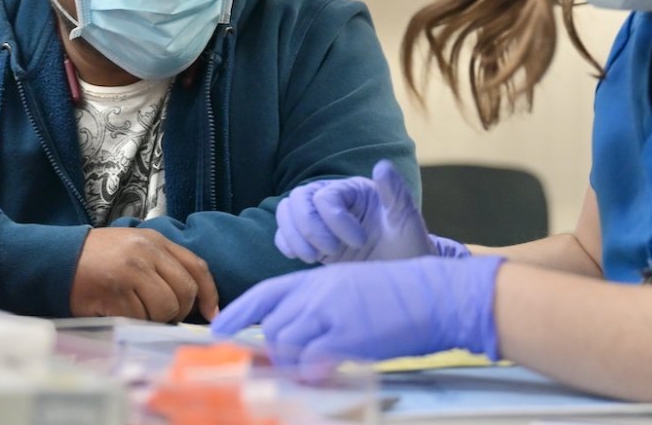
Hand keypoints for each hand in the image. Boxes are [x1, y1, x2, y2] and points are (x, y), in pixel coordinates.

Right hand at [70, 228, 218, 322]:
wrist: (58, 258)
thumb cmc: (100, 257)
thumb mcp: (136, 247)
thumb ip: (164, 264)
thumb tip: (195, 299)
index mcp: (156, 241)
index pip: (197, 267)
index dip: (210, 293)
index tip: (213, 313)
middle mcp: (147, 253)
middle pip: (184, 292)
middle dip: (180, 311)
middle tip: (164, 316)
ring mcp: (131, 272)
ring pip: (165, 308)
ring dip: (155, 319)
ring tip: (137, 312)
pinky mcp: (115, 292)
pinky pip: (140, 317)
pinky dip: (135, 322)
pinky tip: (120, 312)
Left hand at [211, 255, 503, 363]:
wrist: (434, 294)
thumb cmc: (398, 294)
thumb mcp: (350, 288)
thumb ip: (320, 308)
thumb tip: (294, 340)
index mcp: (319, 278)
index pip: (266, 294)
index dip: (239, 313)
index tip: (218, 332)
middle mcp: (318, 292)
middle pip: (273, 326)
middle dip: (272, 351)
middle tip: (284, 367)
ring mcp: (331, 313)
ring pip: (286, 344)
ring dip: (292, 364)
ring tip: (312, 369)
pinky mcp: (346, 337)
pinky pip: (310, 362)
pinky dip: (311, 373)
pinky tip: (326, 373)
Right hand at [275, 160, 467, 263]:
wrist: (403, 274)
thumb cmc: (409, 244)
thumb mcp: (406, 220)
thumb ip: (395, 192)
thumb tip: (382, 166)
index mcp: (354, 190)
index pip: (325, 196)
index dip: (335, 220)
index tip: (360, 242)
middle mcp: (333, 201)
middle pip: (298, 199)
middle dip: (309, 227)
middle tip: (331, 251)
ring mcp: (320, 221)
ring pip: (286, 212)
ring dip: (294, 236)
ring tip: (315, 257)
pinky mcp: (312, 241)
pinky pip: (284, 234)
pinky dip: (287, 244)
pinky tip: (307, 258)